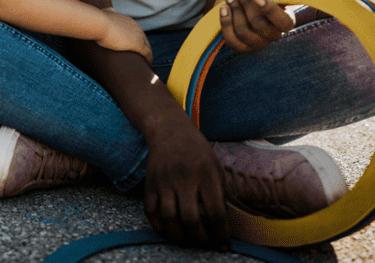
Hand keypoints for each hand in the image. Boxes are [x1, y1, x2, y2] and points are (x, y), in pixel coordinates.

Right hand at [96, 8, 151, 63]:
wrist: (99, 24)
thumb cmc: (99, 20)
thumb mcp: (107, 12)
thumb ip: (110, 12)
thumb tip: (111, 11)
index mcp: (130, 22)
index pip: (138, 33)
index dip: (138, 41)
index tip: (134, 49)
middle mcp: (137, 27)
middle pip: (145, 40)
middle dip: (144, 49)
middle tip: (141, 59)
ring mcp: (138, 36)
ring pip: (148, 47)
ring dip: (147, 56)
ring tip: (144, 64)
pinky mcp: (137, 44)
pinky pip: (147, 53)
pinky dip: (149, 59)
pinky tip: (148, 65)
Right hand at [143, 110, 229, 246]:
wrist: (169, 130)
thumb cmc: (197, 151)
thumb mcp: (215, 166)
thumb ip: (218, 193)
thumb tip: (221, 224)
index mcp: (206, 173)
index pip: (215, 211)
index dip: (220, 232)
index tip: (223, 243)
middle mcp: (184, 178)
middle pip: (191, 218)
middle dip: (200, 237)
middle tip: (205, 242)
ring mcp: (164, 181)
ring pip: (169, 217)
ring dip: (179, 235)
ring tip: (186, 238)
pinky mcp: (150, 183)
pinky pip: (150, 211)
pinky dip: (158, 226)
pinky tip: (168, 231)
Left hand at [215, 0, 295, 52]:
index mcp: (285, 19)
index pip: (285, 23)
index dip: (270, 10)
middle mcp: (274, 34)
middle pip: (260, 26)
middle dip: (246, 5)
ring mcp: (257, 43)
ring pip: (244, 32)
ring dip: (234, 11)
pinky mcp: (241, 47)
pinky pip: (232, 41)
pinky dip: (225, 22)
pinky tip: (223, 8)